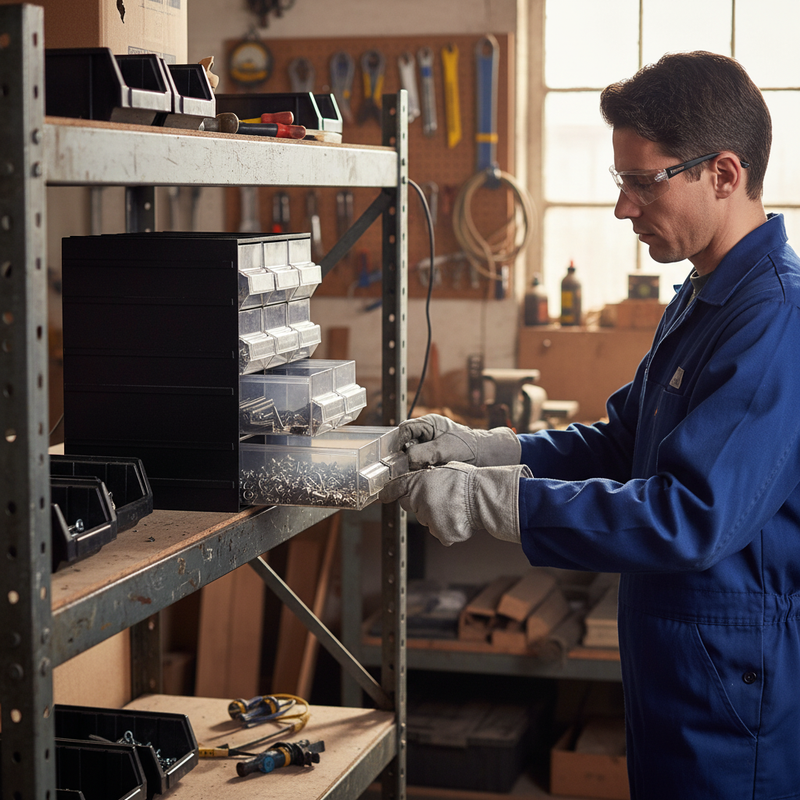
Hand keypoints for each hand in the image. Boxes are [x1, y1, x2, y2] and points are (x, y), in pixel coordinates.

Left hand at [379, 461, 531, 545]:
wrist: (482, 497)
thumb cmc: (467, 480)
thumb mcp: (444, 469)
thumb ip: (427, 478)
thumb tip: (421, 482)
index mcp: (418, 482)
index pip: (395, 488)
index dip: (388, 493)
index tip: (383, 496)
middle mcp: (419, 501)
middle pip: (411, 506)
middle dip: (421, 504)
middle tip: (440, 499)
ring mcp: (428, 519)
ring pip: (426, 521)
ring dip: (436, 517)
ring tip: (454, 508)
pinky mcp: (440, 533)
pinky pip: (440, 533)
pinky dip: (448, 530)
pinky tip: (458, 519)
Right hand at [397, 413, 520, 469]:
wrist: (484, 457)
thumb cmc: (469, 447)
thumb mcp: (446, 448)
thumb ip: (425, 452)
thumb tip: (407, 458)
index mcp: (427, 424)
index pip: (405, 430)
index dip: (399, 442)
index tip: (398, 456)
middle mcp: (424, 435)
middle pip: (404, 445)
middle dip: (405, 457)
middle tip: (409, 468)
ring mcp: (426, 448)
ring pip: (409, 457)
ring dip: (412, 466)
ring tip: (420, 472)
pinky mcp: (428, 461)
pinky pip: (416, 466)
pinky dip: (418, 472)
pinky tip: (423, 476)